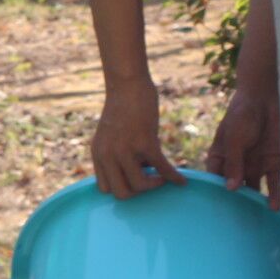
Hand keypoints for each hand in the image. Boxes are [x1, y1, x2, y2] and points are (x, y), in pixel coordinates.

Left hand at [90, 77, 186, 199]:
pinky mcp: (144, 142)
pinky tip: (182, 180)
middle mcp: (108, 154)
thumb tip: (142, 171)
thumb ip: (117, 155)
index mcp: (98, 154)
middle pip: (121, 194)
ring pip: (139, 186)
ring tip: (162, 177)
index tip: (135, 181)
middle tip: (149, 180)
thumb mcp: (110, 136)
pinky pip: (161, 168)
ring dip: (155, 185)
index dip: (122, 188)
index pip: (104, 189)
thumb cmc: (123, 108)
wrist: (127, 84)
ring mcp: (125, 149)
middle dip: (138, 193)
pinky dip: (173, 177)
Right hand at [204, 83, 279, 210]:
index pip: (215, 180)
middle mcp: (237, 165)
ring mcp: (256, 165)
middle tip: (234, 226)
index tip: (213, 213)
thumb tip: (231, 188)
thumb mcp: (234, 137)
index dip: (214, 194)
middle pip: (235, 189)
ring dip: (254, 203)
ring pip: (254, 189)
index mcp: (220, 158)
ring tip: (254, 222)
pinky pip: (273, 184)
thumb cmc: (242, 114)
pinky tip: (273, 208)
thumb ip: (234, 162)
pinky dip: (273, 195)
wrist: (267, 98)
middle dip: (235, 205)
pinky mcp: (274, 164)